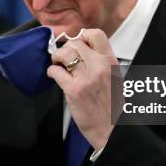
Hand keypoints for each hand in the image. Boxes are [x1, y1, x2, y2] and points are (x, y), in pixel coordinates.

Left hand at [47, 29, 118, 149]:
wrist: (112, 130)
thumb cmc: (112, 106)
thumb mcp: (114, 78)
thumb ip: (101, 62)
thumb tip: (82, 50)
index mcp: (110, 61)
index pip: (95, 34)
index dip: (82, 36)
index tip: (77, 43)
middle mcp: (99, 66)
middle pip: (75, 43)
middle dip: (66, 49)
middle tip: (63, 57)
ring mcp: (86, 78)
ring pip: (64, 53)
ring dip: (57, 58)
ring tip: (58, 64)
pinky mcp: (74, 90)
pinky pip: (56, 71)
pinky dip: (52, 72)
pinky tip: (54, 76)